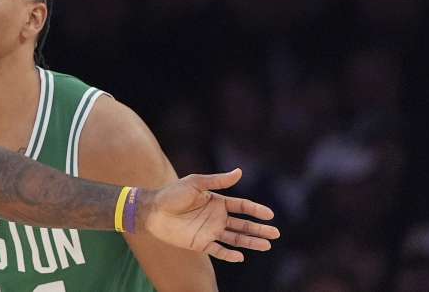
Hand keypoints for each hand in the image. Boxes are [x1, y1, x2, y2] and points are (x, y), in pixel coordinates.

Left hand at [141, 168, 279, 262]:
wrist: (152, 210)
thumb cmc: (172, 193)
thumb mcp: (195, 183)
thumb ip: (217, 181)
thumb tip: (239, 172)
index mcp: (216, 201)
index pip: (241, 206)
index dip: (255, 210)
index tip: (270, 214)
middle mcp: (216, 217)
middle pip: (243, 224)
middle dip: (259, 229)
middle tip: (276, 233)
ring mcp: (210, 231)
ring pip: (235, 238)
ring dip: (250, 242)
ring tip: (267, 245)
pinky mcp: (200, 243)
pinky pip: (218, 250)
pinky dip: (229, 254)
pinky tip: (241, 256)